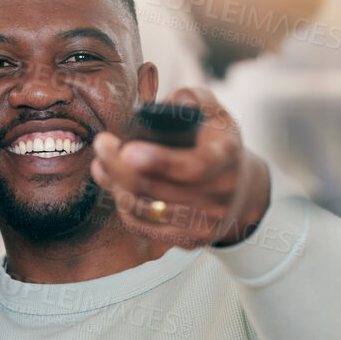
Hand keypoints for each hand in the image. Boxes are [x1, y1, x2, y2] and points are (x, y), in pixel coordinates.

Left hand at [90, 87, 269, 248]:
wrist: (238, 187)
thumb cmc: (213, 140)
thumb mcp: (211, 110)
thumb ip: (189, 99)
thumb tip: (162, 106)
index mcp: (226, 156)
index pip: (194, 166)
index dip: (160, 161)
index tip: (127, 150)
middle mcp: (220, 193)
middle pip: (156, 188)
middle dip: (118, 165)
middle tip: (101, 144)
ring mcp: (206, 221)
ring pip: (143, 209)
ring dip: (116, 184)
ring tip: (105, 162)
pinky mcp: (190, 240)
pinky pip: (143, 227)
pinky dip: (123, 206)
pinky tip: (115, 185)